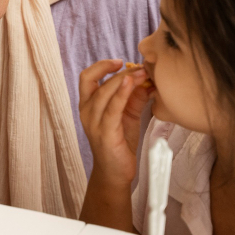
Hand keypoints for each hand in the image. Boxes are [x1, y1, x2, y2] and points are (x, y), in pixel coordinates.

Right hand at [78, 59, 150, 188]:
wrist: (116, 172)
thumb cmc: (119, 143)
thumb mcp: (127, 115)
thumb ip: (134, 97)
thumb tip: (148, 80)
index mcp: (88, 105)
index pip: (87, 77)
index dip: (101, 66)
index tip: (120, 62)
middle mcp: (87, 112)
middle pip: (97, 81)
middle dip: (120, 71)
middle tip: (142, 67)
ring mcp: (94, 123)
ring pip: (104, 92)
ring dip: (125, 79)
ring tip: (143, 73)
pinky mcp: (105, 133)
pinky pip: (113, 108)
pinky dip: (122, 93)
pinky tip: (133, 83)